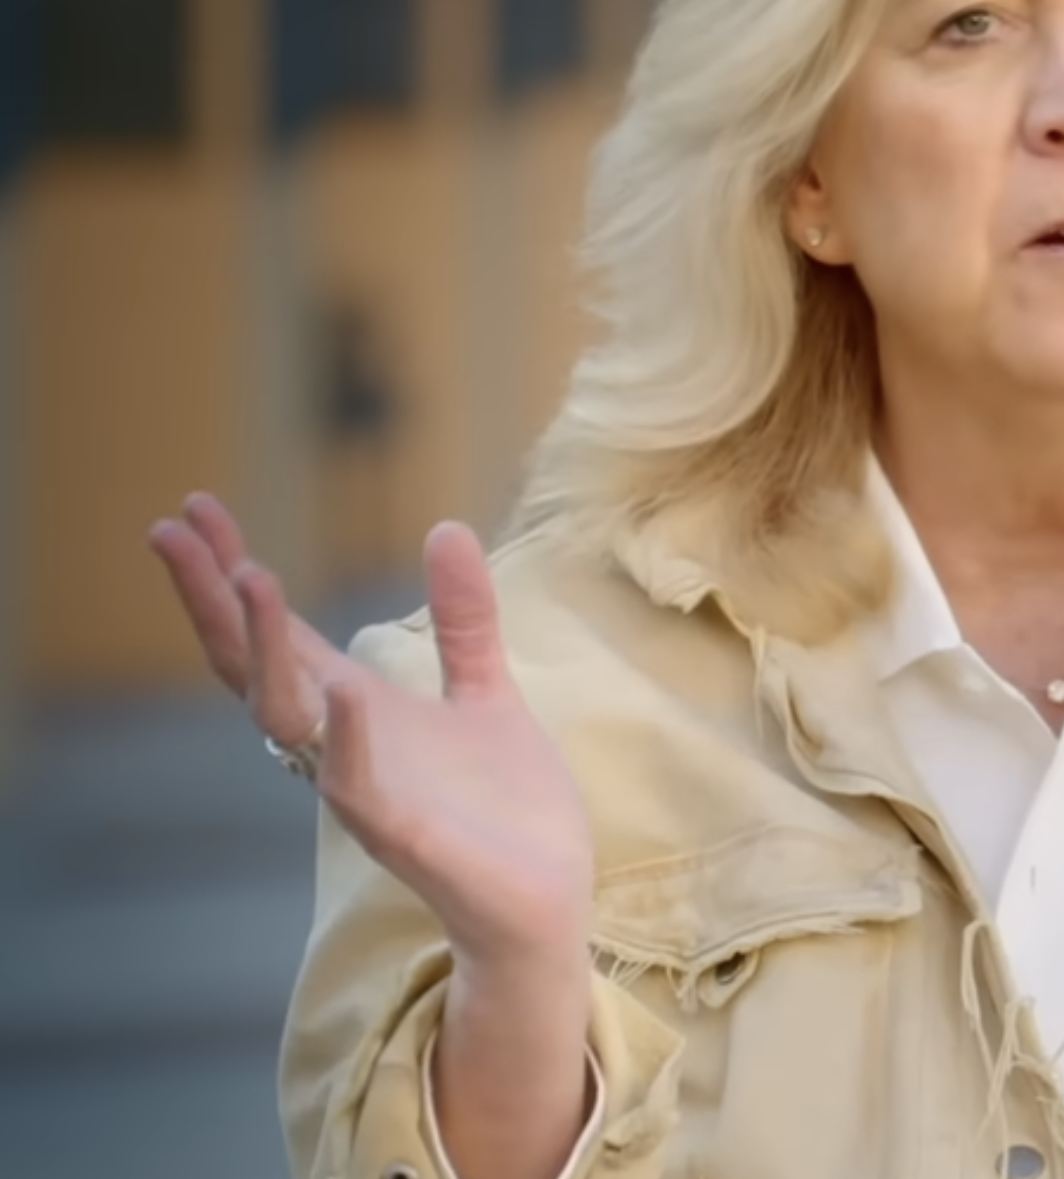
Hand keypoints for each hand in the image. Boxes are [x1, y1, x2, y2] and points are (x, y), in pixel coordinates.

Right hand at [149, 496, 594, 968]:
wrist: (546, 899)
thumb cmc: (506, 809)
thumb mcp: (486, 691)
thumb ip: (463, 619)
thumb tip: (446, 526)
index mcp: (360, 711)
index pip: (277, 635)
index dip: (232, 573)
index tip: (195, 507)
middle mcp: (343, 747)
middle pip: (252, 666)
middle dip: (211, 600)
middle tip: (175, 529)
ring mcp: (364, 791)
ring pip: (287, 717)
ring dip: (266, 649)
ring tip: (252, 575)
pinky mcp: (402, 836)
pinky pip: (354, 785)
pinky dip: (345, 738)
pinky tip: (342, 690)